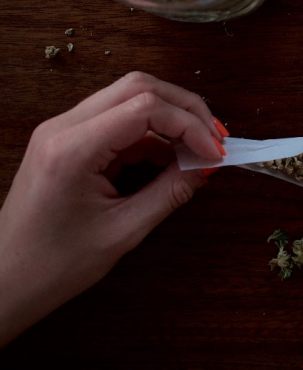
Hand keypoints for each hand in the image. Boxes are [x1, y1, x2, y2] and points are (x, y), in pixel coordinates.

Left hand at [0, 72, 227, 346]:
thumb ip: (169, 192)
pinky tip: (172, 158)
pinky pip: (119, 120)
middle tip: (215, 138)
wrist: (4, 282)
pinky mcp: (68, 141)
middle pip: (139, 87)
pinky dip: (152, 133)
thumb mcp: (123, 231)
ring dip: (170, 117)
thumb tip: (205, 166)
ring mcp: (62, 131)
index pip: (145, 107)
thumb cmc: (52, 265)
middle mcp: (62, 128)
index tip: (214, 153)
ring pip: (130, 97)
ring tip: (198, 149)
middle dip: (185, 108)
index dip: (190, 125)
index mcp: (71, 149)